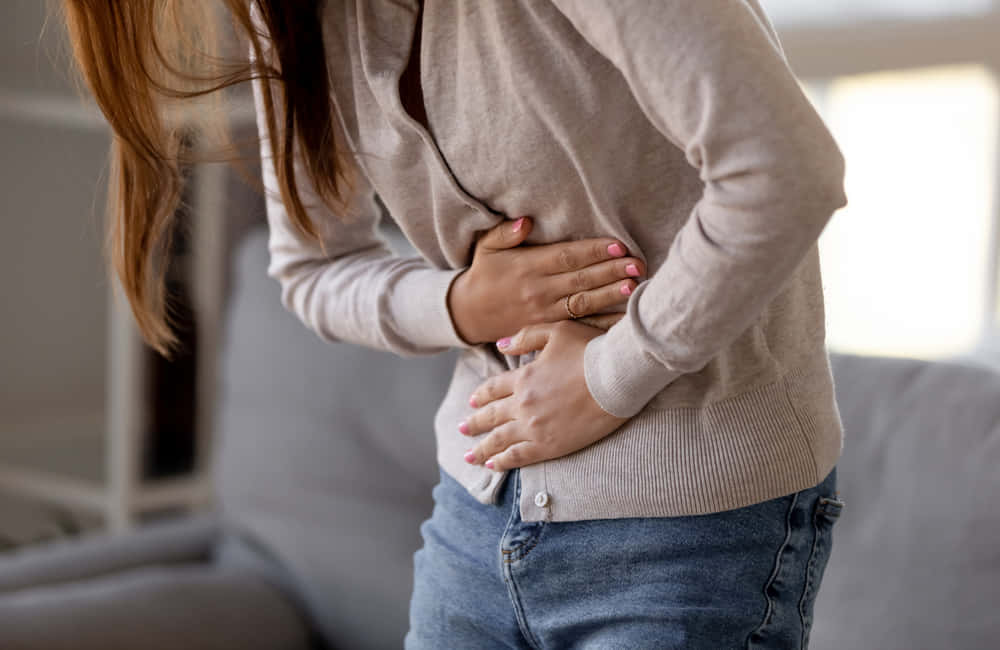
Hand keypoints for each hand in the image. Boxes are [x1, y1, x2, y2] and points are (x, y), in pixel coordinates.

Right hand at [446, 216, 643, 343]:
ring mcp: (544, 312)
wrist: (468, 315)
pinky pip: (577, 325)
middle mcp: (538, 290)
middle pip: (580, 279)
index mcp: (528, 266)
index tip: (618, 245)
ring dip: (610, 295)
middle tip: (637, 264)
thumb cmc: (484, 275)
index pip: (566, 257)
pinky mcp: (547, 327)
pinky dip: (600, 323)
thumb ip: (506, 232)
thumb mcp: (486, 248)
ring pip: (582, 303)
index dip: (593, 251)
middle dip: (610, 271)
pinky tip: (621, 319)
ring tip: (634, 286)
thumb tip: (527, 221)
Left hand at [458, 320, 630, 470]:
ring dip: (482, 448)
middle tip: (462, 429)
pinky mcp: (551, 445)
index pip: (494, 389)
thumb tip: (501, 345)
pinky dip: (503, 461)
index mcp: (524, 377)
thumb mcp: (556, 332)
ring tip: (469, 456)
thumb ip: (526, 338)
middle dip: (475, 423)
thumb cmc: (591, 350)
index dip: (481, 396)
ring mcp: (535, 426)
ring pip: (500, 440)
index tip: (471, 403)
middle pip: (492, 416)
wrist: (617, 376)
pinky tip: (493, 465)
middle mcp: (523, 404)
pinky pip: (519, 456)